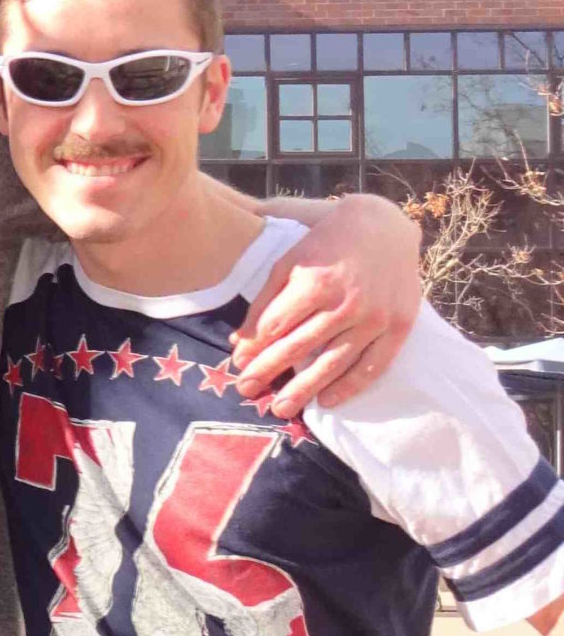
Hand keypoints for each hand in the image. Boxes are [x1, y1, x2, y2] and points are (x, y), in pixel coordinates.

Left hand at [234, 194, 421, 414]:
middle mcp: (346, 303)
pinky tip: (327, 402)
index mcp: (315, 282)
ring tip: (279, 409)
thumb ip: (264, 297)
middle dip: (268, 372)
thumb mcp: (289, 258)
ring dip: (304, 390)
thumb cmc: (326, 240)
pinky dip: (350, 387)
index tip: (237, 365)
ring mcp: (374, 318)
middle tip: (245, 391)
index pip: (274, 327)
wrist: (385, 225)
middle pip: (298, 348)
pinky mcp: (398, 326)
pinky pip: (374, 365)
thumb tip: (238, 340)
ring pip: (333, 363)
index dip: (253, 348)